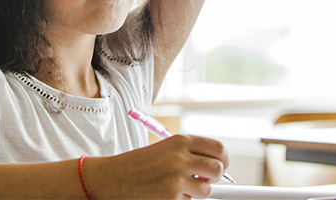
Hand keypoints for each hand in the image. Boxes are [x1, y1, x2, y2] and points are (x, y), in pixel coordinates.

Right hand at [86, 135, 228, 199]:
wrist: (111, 178)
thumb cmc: (138, 165)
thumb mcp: (165, 150)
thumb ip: (189, 154)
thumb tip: (217, 167)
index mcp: (180, 141)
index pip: (218, 149)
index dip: (223, 160)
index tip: (220, 166)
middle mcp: (181, 157)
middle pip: (217, 169)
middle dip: (214, 178)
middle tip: (203, 180)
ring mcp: (177, 178)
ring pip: (206, 190)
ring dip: (195, 193)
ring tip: (176, 188)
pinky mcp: (172, 197)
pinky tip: (164, 194)